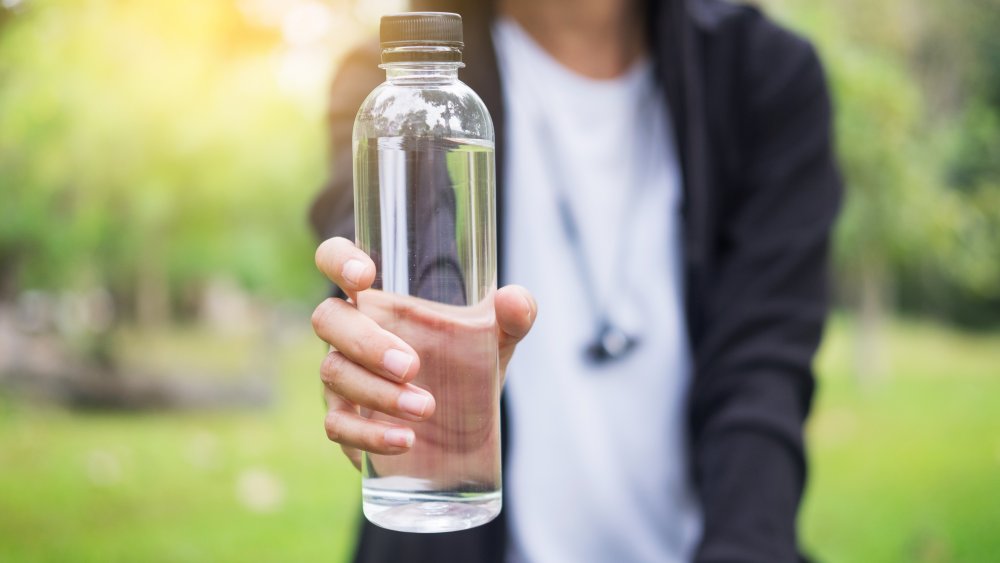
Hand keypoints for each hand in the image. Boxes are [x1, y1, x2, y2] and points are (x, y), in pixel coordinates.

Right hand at [312, 237, 536, 470]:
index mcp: (379, 300)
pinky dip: (369, 435)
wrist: (464, 429)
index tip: (364, 276)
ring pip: (334, 374)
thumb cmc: (469, 367)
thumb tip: (514, 300)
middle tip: (412, 366)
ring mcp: (342, 376)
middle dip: (367, 342)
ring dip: (378, 393)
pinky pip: (337, 425)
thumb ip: (514, 316)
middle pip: (328, 320)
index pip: (335, 261)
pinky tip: (406, 440)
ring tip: (426, 408)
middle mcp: (351, 333)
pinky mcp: (345, 421)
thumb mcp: (498, 339)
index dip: (338, 260)